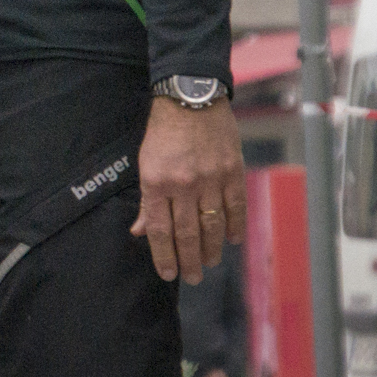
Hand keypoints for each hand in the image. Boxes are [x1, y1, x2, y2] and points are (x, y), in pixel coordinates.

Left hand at [131, 96, 245, 283]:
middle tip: (191, 278)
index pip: (160, 230)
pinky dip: (234, 226)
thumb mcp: (145, 163)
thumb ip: (147, 200)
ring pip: (212, 225)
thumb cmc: (163, 131)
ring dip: (211, 249)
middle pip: (187, 233)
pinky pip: (235, 207)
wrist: (191, 98)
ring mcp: (211, 178)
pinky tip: (231, 241)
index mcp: (157, 182)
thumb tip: (141, 232)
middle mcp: (184, 184)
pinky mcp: (232, 171)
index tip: (168, 274)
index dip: (164, 256)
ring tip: (208, 263)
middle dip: (189, 261)